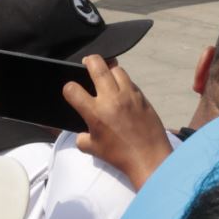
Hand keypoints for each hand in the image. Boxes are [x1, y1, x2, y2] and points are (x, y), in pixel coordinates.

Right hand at [65, 56, 172, 189]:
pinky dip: (123, 82)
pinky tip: (122, 90)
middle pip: (97, 65)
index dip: (68, 88)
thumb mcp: (93, 149)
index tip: (71, 91)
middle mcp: (111, 100)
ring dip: (109, 69)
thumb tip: (82, 133)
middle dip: (89, 60)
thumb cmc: (120, 156)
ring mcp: (129, 96)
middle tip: (87, 62)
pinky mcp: (142, 97)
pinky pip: (130, 82)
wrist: (149, 158)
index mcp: (95, 113)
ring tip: (106, 76)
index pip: (72, 89)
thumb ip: (82, 138)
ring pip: (117, 69)